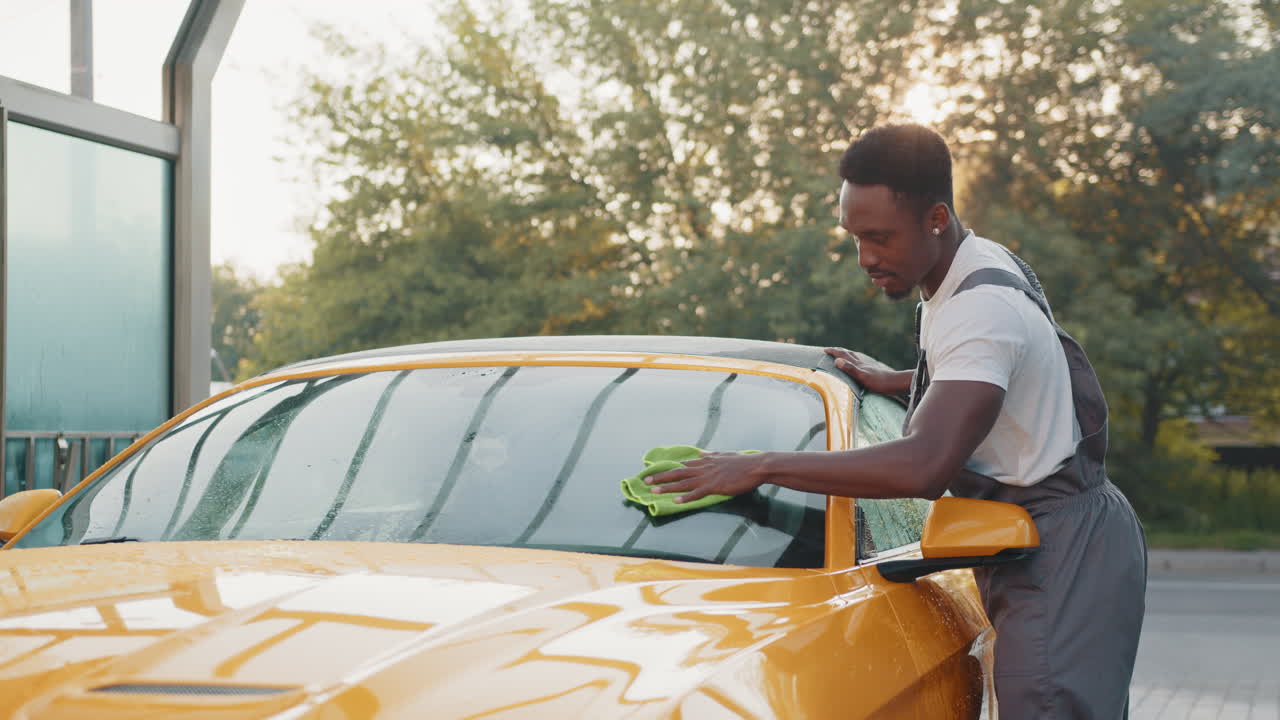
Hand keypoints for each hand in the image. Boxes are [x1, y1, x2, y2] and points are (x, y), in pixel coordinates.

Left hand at [645, 451, 767, 503]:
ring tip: (653, 491)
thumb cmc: (742, 461)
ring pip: (683, 483)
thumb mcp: (723, 455)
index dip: (668, 468)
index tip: (655, 470)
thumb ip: (710, 455)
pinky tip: (675, 501)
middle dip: (661, 477)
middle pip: (677, 473)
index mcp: (705, 461)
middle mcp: (703, 468)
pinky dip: (685, 498)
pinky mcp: (715, 487)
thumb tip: (700, 452)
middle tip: (646, 481)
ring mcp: (707, 477)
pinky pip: (697, 493)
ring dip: (667, 487)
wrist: (755, 466)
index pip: (683, 464)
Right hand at [824, 347, 901, 393]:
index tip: (825, 350)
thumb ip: (850, 369)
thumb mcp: (862, 377)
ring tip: (843, 355)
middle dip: (839, 351)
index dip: (834, 352)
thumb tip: (837, 361)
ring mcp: (867, 367)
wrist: (896, 384)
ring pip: (855, 358)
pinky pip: (860, 365)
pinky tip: (858, 366)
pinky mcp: (872, 373)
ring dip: (847, 355)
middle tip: (831, 350)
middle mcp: (862, 364)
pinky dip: (855, 363)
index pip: (843, 355)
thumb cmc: (879, 382)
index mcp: (858, 364)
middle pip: (848, 354)